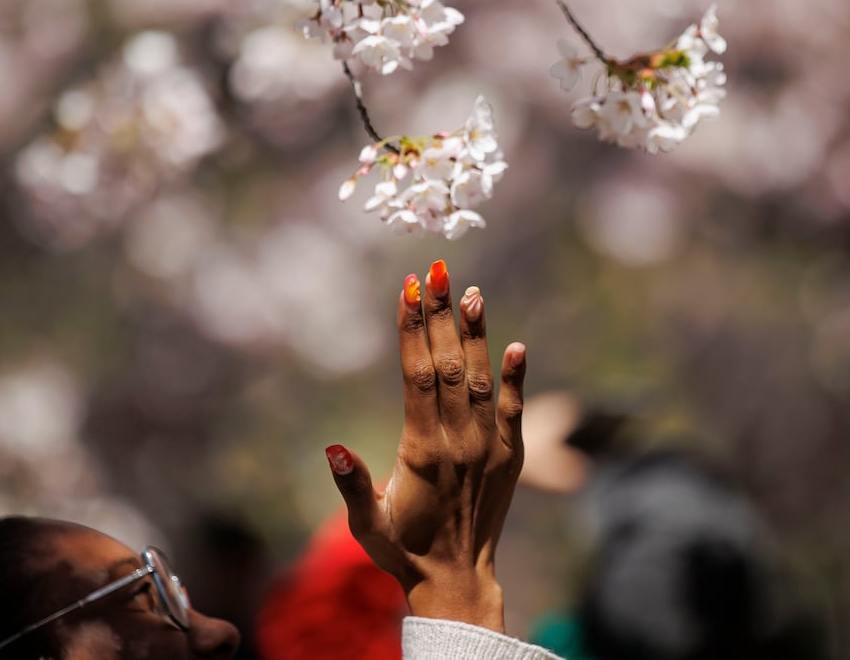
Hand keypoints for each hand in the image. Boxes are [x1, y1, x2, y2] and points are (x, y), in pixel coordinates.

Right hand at [325, 259, 526, 632]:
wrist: (457, 581)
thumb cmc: (401, 550)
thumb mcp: (365, 524)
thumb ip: (352, 485)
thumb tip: (332, 449)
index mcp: (420, 450)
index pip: (415, 376)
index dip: (412, 330)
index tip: (408, 289)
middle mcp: (457, 441)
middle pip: (446, 365)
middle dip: (441, 315)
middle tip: (437, 270)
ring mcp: (487, 447)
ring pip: (479, 379)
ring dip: (476, 335)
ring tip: (473, 292)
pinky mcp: (509, 456)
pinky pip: (513, 410)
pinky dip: (516, 378)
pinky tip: (517, 346)